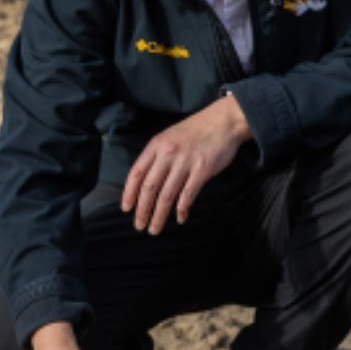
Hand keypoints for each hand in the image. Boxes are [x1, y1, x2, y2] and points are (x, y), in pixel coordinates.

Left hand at [122, 95, 249, 233]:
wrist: (224, 121)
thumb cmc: (197, 130)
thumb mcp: (170, 136)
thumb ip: (158, 156)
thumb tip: (147, 182)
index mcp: (157, 145)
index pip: (136, 173)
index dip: (129, 193)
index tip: (126, 208)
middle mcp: (168, 153)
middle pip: (149, 188)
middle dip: (142, 210)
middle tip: (139, 226)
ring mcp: (185, 162)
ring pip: (166, 195)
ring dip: (159, 215)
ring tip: (155, 228)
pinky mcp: (203, 170)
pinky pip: (188, 195)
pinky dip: (182, 210)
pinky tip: (180, 218)